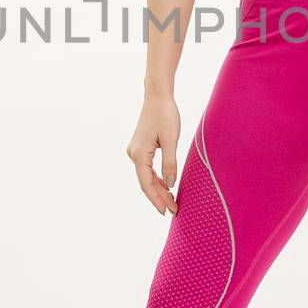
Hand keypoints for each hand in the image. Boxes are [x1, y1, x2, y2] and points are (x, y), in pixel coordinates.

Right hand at [126, 93, 180, 214]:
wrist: (157, 96)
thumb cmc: (165, 115)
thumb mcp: (171, 140)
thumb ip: (170, 163)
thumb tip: (170, 185)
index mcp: (139, 155)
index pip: (146, 184)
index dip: (156, 200)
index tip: (166, 212)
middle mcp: (133, 154)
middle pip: (146, 182)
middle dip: (160, 197)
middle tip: (174, 210)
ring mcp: (135, 151)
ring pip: (147, 176)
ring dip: (159, 189)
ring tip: (171, 201)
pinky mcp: (140, 147)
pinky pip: (147, 168)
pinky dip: (157, 178)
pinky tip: (166, 185)